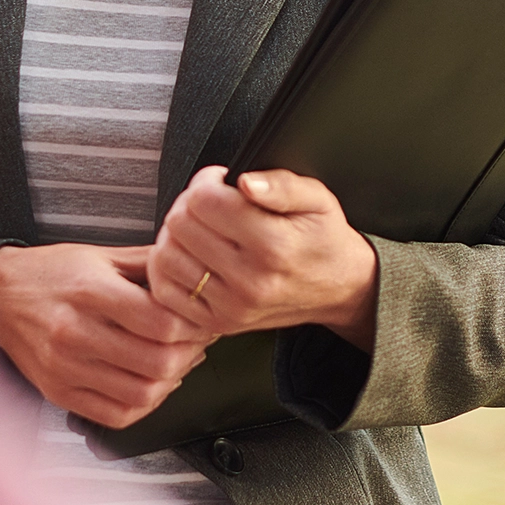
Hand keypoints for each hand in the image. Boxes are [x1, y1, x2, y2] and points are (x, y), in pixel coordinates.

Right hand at [0, 243, 218, 429]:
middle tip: (196, 342)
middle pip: (156, 362)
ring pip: (141, 394)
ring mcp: (66, 369)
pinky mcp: (60, 393)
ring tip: (177, 363)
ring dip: (172, 382)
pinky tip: (150, 384)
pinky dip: (144, 405)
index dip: (192, 326)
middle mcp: (76, 333)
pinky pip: (116, 415)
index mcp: (91, 292)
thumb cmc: (50, 273)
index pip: (160, 324)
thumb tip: (192, 272)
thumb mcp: (101, 255)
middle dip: (189, 354)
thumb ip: (149, 264)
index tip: (200, 320)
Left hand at [146, 166, 379, 349]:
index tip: (221, 183)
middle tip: (210, 203)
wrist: (338, 289)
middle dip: (189, 204)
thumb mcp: (318, 199)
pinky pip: (166, 292)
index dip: (207, 182)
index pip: (204, 201)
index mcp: (274, 246)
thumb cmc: (323, 240)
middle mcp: (251, 281)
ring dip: (175, 235)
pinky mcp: (218, 323)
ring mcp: (231, 307)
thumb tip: (246, 181)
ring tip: (200, 228)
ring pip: (166, 257)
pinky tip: (190, 255)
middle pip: (180, 225)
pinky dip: (168, 269)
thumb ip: (281, 184)